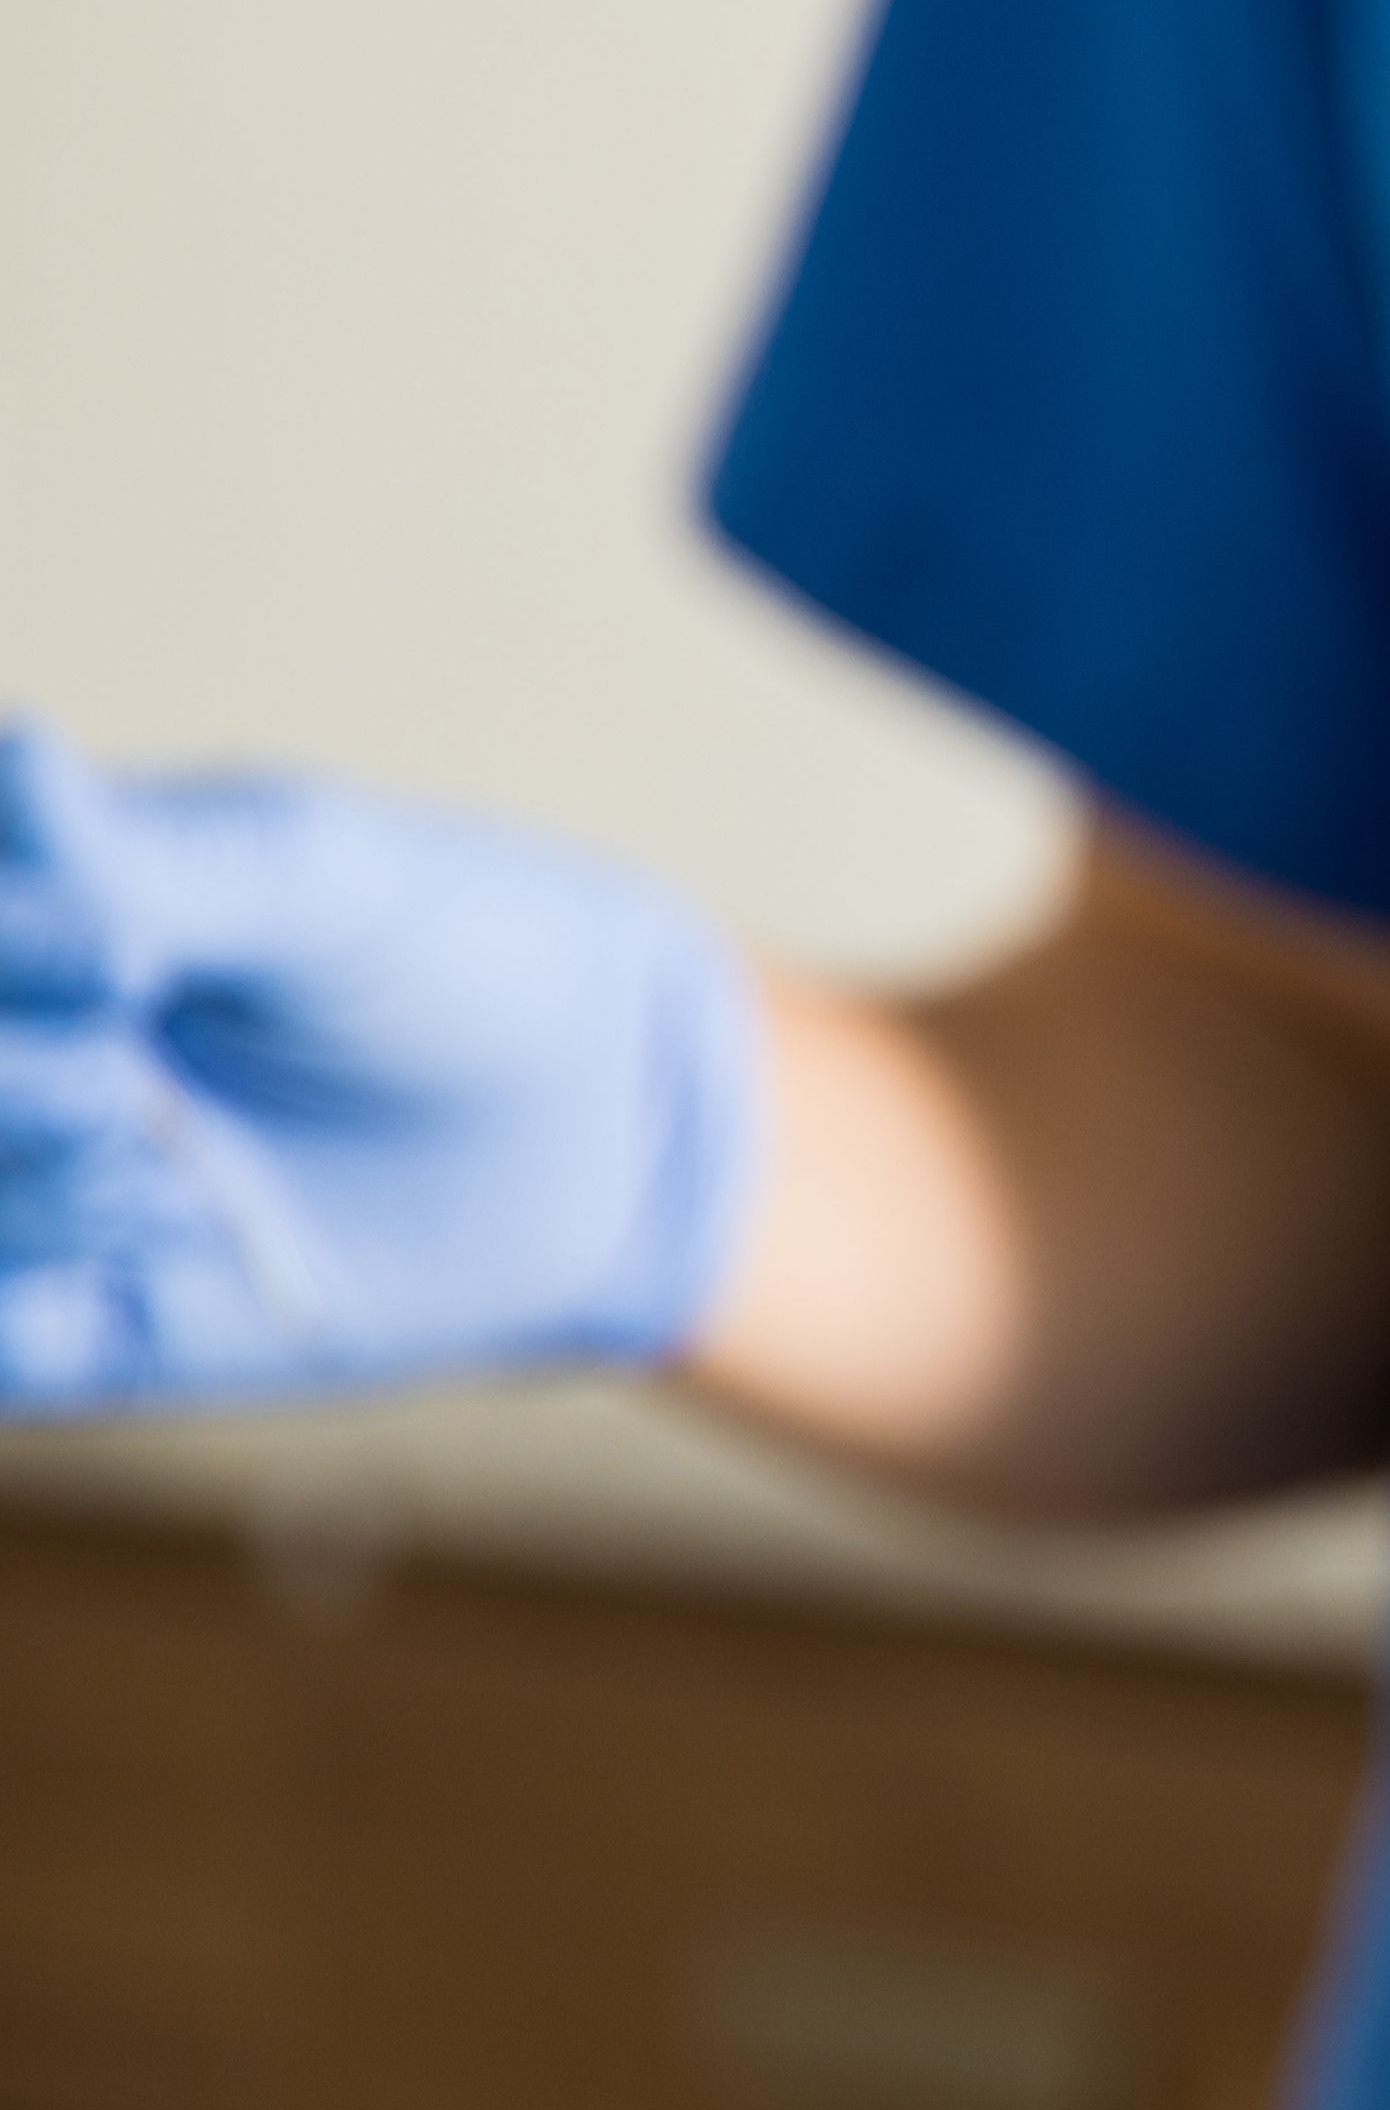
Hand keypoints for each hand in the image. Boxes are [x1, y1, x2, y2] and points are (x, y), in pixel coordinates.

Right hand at [0, 723, 767, 1407]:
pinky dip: (19, 1329)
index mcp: (44, 918)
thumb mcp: (325, 885)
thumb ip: (149, 860)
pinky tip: (105, 1297)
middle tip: (127, 1091)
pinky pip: (0, 1354)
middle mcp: (22, 1053)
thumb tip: (21, 755)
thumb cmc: (471, 959)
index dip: (17, 958)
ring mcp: (47, 1191)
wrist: (609, 1129)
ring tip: (168, 1181)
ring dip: (32, 1199)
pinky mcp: (98, 1326)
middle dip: (4, 1092)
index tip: (127, 963)